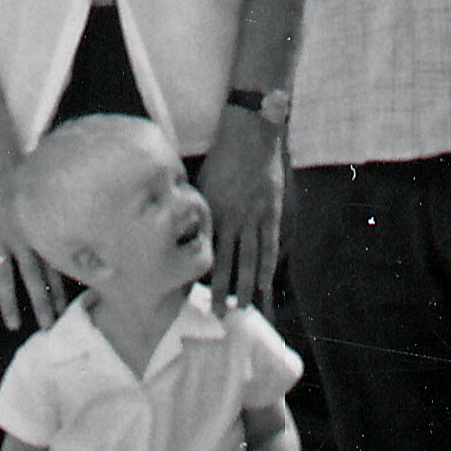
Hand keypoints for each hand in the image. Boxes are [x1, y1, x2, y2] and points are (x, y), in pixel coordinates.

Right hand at [0, 131, 61, 329]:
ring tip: (14, 326)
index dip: (59, 288)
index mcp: (40, 227)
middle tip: (49, 327)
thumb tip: (76, 222)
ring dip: (10, 303)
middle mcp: (22, 236)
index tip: (67, 308)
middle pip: (34, 278)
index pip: (54, 265)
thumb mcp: (46, 188)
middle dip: (42, 304)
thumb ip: (55, 210)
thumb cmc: (22, 164)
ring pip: (5, 278)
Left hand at [201, 98, 284, 307]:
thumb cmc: (222, 157)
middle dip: (219, 291)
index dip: (198, 274)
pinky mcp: (270, 213)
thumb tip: (179, 228)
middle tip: (216, 315)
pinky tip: (263, 286)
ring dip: (244, 286)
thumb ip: (194, 208)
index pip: (202, 250)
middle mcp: (229, 219)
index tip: (190, 296)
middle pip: (223, 262)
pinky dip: (266, 268)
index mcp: (209, 211)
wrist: (250, 134)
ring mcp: (252, 217)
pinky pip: (268, 245)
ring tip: (242, 310)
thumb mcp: (199, 182)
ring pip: (248, 259)